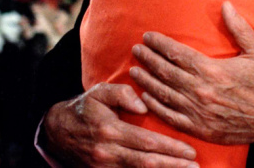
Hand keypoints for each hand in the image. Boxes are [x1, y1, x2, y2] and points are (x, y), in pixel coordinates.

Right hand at [42, 82, 198, 166]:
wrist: (58, 132)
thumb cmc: (85, 108)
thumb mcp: (99, 92)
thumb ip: (122, 93)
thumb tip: (143, 106)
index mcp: (110, 131)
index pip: (146, 142)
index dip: (170, 148)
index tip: (190, 150)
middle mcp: (108, 153)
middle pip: (146, 162)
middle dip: (173, 165)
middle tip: (195, 166)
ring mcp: (104, 167)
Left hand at [130, 1, 253, 144]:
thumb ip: (239, 28)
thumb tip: (226, 5)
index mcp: (213, 70)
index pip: (177, 54)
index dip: (160, 44)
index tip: (148, 36)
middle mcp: (201, 91)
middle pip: (166, 72)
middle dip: (148, 60)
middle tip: (136, 50)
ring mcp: (199, 112)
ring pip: (164, 94)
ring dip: (147, 81)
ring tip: (134, 71)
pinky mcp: (200, 128)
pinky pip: (171, 117)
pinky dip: (155, 107)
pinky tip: (145, 98)